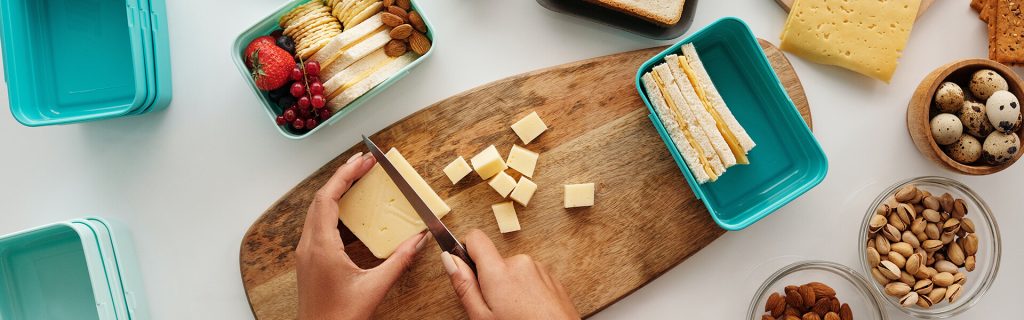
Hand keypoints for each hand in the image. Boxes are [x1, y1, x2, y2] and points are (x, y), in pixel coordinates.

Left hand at [296, 152, 429, 319]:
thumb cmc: (338, 317)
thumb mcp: (375, 288)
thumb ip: (399, 261)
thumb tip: (419, 240)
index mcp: (321, 247)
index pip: (329, 197)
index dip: (346, 175)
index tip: (364, 160)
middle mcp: (308, 245)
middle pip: (321, 198)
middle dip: (343, 177)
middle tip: (365, 163)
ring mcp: (306, 252)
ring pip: (317, 210)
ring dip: (337, 191)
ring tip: (358, 180)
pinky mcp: (309, 260)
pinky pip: (318, 224)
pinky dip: (334, 209)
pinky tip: (351, 211)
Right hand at [442, 229, 579, 319]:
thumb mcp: (483, 317)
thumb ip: (464, 286)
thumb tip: (449, 259)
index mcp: (499, 271)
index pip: (475, 238)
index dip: (465, 251)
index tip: (465, 268)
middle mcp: (521, 263)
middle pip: (494, 260)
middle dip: (490, 280)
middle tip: (495, 309)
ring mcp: (539, 269)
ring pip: (512, 271)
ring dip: (510, 288)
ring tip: (515, 313)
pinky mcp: (552, 278)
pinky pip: (530, 278)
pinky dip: (526, 292)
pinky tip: (529, 311)